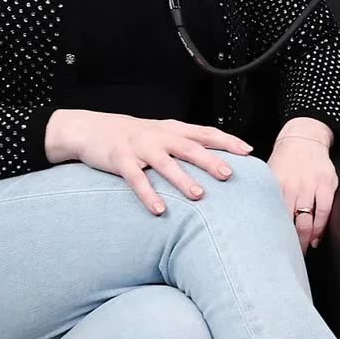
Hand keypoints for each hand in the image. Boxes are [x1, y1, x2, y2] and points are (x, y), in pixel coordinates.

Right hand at [45, 110, 252, 214]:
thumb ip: (186, 144)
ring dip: (182, 179)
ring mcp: (139, 147)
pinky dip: (148, 194)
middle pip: (189, 147)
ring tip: (198, 195)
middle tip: (229, 174)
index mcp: (172, 130)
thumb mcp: (162, 134)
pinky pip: (136, 179)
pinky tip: (159, 209)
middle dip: (210, 160)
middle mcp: (159, 136)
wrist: (91, 129)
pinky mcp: (120, 160)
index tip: (248, 151)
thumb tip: (219, 161)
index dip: (227, 140)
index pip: (205, 132)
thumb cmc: (133, 137)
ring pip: (165, 163)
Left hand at [268, 123, 337, 253]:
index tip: (269, 250)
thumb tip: (251, 218)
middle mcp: (293, 186)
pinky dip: (321, 228)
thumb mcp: (268, 174)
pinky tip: (316, 239)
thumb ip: (264, 195)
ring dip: (305, 240)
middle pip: (289, 222)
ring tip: (301, 252)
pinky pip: (325, 211)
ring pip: (308, 220)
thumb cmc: (284, 159)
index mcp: (275, 185)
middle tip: (286, 257)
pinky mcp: (327, 184)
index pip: (272, 216)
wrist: (304, 138)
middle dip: (289, 243)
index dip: (271, 235)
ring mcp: (311, 185)